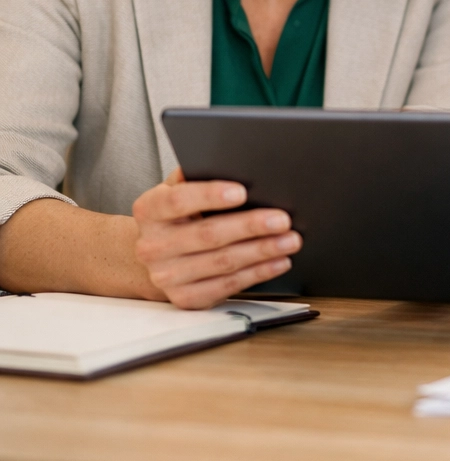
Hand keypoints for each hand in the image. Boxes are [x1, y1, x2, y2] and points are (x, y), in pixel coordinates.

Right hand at [133, 168, 301, 308]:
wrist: (159, 252)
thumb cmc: (180, 213)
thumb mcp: (180, 188)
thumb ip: (200, 175)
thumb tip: (237, 163)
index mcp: (150, 210)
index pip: (178, 200)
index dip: (210, 195)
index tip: (242, 191)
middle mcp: (153, 245)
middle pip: (208, 234)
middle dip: (251, 226)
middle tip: (283, 219)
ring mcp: (167, 276)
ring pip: (222, 262)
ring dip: (262, 251)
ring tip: (290, 240)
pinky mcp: (185, 298)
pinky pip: (228, 286)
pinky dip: (258, 273)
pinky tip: (279, 261)